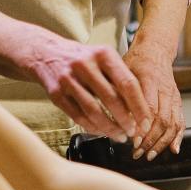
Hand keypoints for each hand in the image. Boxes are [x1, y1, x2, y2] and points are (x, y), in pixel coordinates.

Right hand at [26, 35, 150, 141]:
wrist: (45, 53)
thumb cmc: (82, 59)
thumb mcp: (103, 58)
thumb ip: (119, 78)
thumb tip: (139, 109)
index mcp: (103, 54)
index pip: (128, 83)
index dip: (139, 106)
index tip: (145, 122)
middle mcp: (85, 64)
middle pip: (111, 99)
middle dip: (125, 120)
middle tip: (133, 132)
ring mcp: (68, 79)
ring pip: (94, 111)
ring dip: (110, 128)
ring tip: (120, 136)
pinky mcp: (56, 93)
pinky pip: (77, 116)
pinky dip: (92, 127)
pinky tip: (101, 132)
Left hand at [124, 47, 184, 159]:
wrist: (156, 50)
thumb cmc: (135, 61)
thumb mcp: (122, 70)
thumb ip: (118, 90)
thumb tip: (112, 115)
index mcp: (149, 79)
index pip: (149, 107)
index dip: (143, 127)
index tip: (133, 140)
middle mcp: (165, 89)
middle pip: (162, 119)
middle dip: (150, 140)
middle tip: (137, 152)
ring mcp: (173, 96)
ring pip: (172, 123)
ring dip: (161, 143)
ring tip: (149, 155)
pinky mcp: (177, 101)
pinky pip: (181, 121)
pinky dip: (178, 137)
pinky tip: (173, 150)